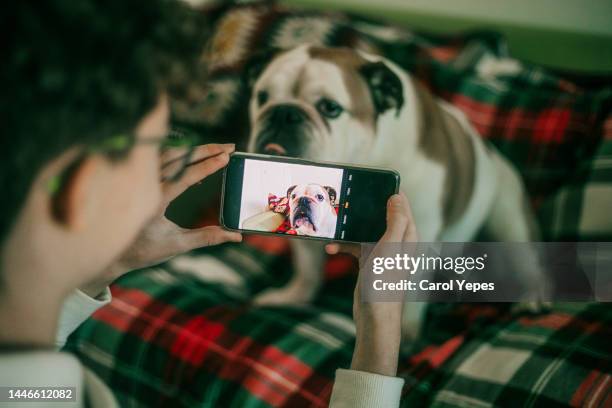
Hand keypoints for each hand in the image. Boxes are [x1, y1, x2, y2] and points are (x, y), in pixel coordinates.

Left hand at [79, 143, 241, 296]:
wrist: (112, 249)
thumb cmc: (143, 249)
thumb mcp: (177, 245)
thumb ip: (207, 237)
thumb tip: (235, 235)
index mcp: (155, 201)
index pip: (186, 176)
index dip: (208, 166)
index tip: (226, 158)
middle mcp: (146, 185)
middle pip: (181, 158)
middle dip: (207, 150)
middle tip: (230, 147)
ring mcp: (141, 178)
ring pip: (171, 153)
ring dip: (195, 148)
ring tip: (218, 148)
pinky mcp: (140, 176)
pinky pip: (161, 156)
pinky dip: (181, 153)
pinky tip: (196, 158)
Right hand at [330, 193, 416, 376]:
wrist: (374, 318)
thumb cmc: (384, 284)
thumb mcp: (389, 248)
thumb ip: (395, 222)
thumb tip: (397, 197)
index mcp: (407, 236)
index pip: (400, 204)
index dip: (388, 191)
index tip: (371, 180)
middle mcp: (397, 242)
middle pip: (381, 214)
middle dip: (365, 206)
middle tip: (347, 198)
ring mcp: (383, 252)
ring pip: (366, 229)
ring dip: (350, 227)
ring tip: (334, 223)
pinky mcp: (370, 262)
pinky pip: (356, 246)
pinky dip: (344, 245)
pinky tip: (330, 247)